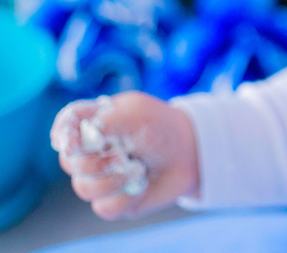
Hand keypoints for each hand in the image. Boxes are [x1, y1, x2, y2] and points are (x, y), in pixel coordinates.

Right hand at [50, 92, 198, 220]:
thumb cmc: (162, 128)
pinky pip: (104, 207)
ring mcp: (99, 177)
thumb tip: (72, 143)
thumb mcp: (137, 114)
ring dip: (114, 179)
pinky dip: (125, 196)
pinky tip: (140, 185)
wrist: (190, 154)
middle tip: (123, 153)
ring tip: (138, 169)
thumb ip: (104, 122)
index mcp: (94, 123)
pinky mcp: (112, 200)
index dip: (63, 134)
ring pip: (84, 187)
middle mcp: (91, 152)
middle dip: (95, 160)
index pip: (64, 126)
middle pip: (69, 161)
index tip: (73, 140)